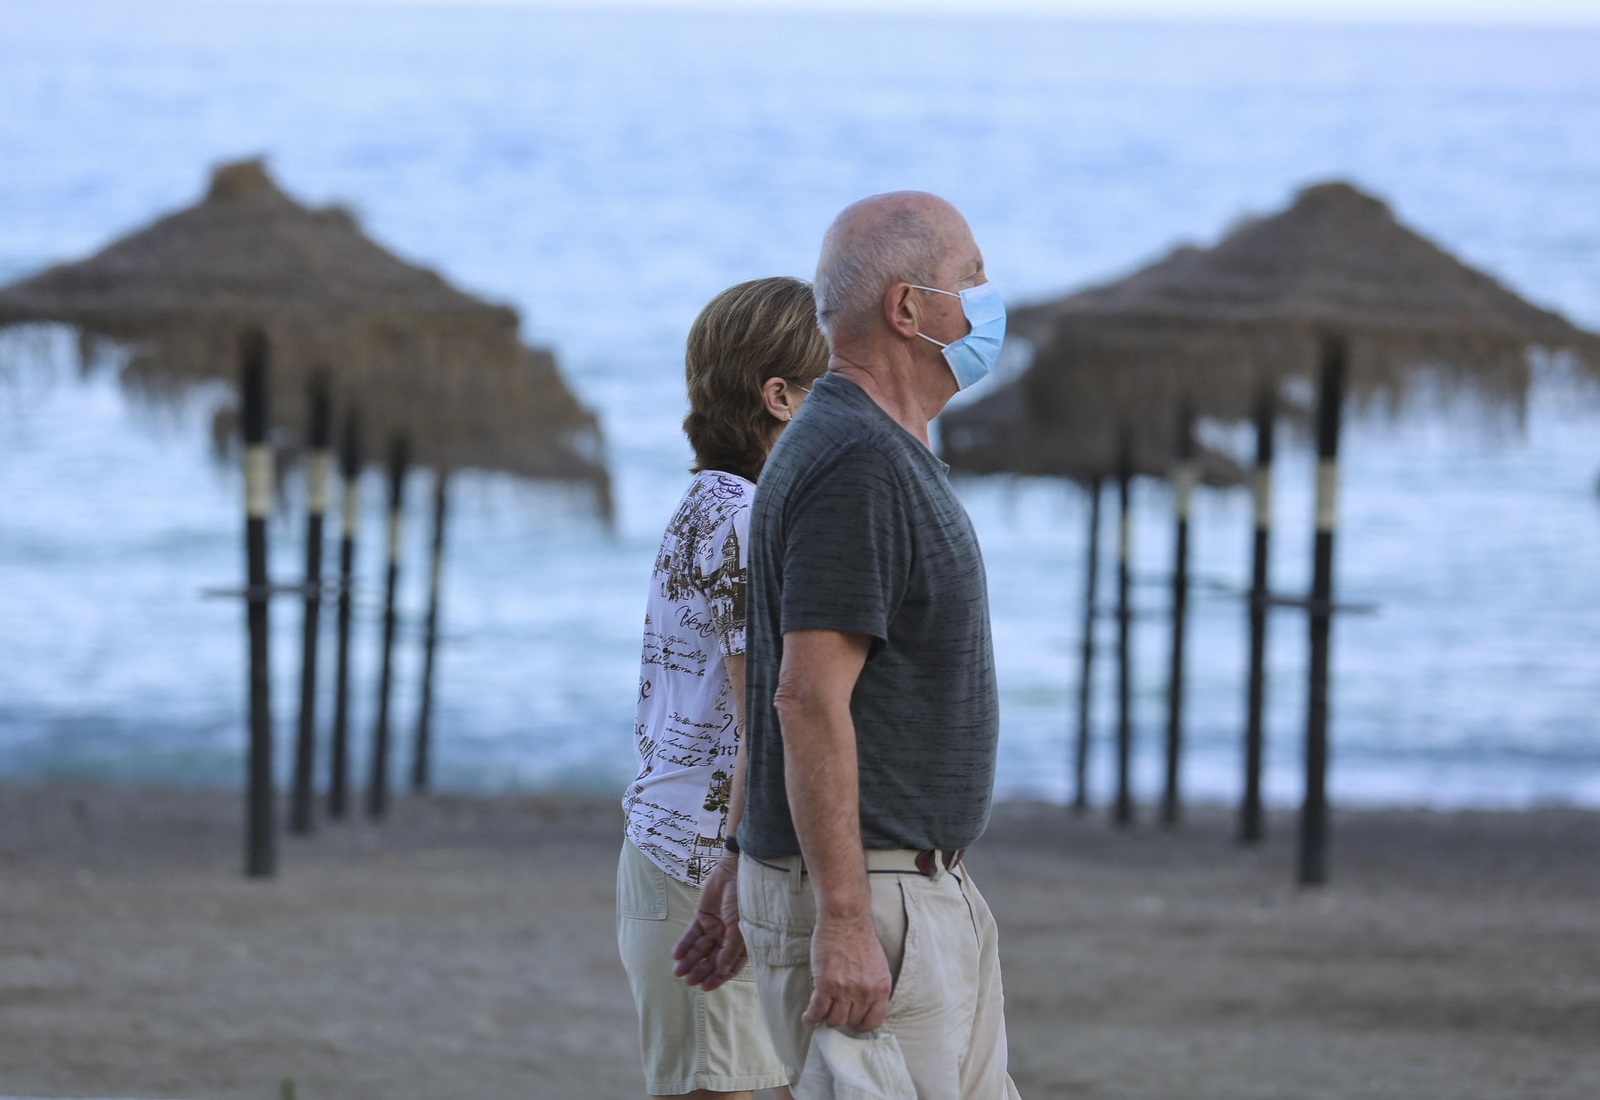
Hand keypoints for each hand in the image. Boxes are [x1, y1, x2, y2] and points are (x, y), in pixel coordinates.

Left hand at [672, 855, 746, 991]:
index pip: (730, 966)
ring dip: (690, 961)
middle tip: (689, 981)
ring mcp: (714, 928)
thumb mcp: (739, 927)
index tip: (706, 987)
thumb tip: (722, 971)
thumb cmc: (742, 901)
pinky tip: (677, 955)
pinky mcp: (702, 918)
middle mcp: (728, 938)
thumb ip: (731, 950)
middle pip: (712, 960)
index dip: (718, 977)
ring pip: (700, 949)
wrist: (733, 872)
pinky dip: (684, 945)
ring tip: (678, 971)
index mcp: (742, 943)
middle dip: (701, 971)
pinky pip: (691, 935)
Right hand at [804, 908, 891, 1031]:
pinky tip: (808, 1018)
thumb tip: (865, 1007)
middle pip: (852, 1022)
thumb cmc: (860, 938)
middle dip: (843, 1018)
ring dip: (827, 1017)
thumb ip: (874, 988)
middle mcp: (865, 992)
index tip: (853, 1022)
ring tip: (822, 1012)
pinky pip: (817, 1010)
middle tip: (835, 1011)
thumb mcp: (878, 967)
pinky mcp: (826, 984)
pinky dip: (810, 1017)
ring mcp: (845, 989)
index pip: (874, 1022)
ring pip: (834, 1019)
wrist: (846, 919)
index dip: (861, 1025)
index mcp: (881, 988)